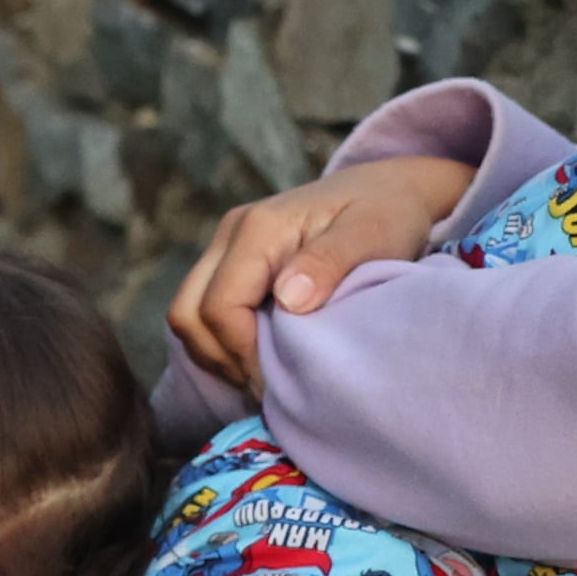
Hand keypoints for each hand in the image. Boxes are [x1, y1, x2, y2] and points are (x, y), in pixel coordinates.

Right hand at [165, 156, 475, 390]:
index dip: (241, 354)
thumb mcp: (372, 234)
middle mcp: (230, 234)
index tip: (280, 382)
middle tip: (269, 387)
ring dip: (219, 354)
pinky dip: (224, 342)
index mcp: (258, 229)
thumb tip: (287, 299)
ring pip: (188, 316)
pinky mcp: (232, 262)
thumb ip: (329, 263)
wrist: (389, 188)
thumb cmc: (388, 213)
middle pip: (188, 314)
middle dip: (222, 360)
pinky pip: (204, 311)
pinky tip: (263, 356)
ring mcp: (226, 247)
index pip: (219, 307)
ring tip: (266, 376)